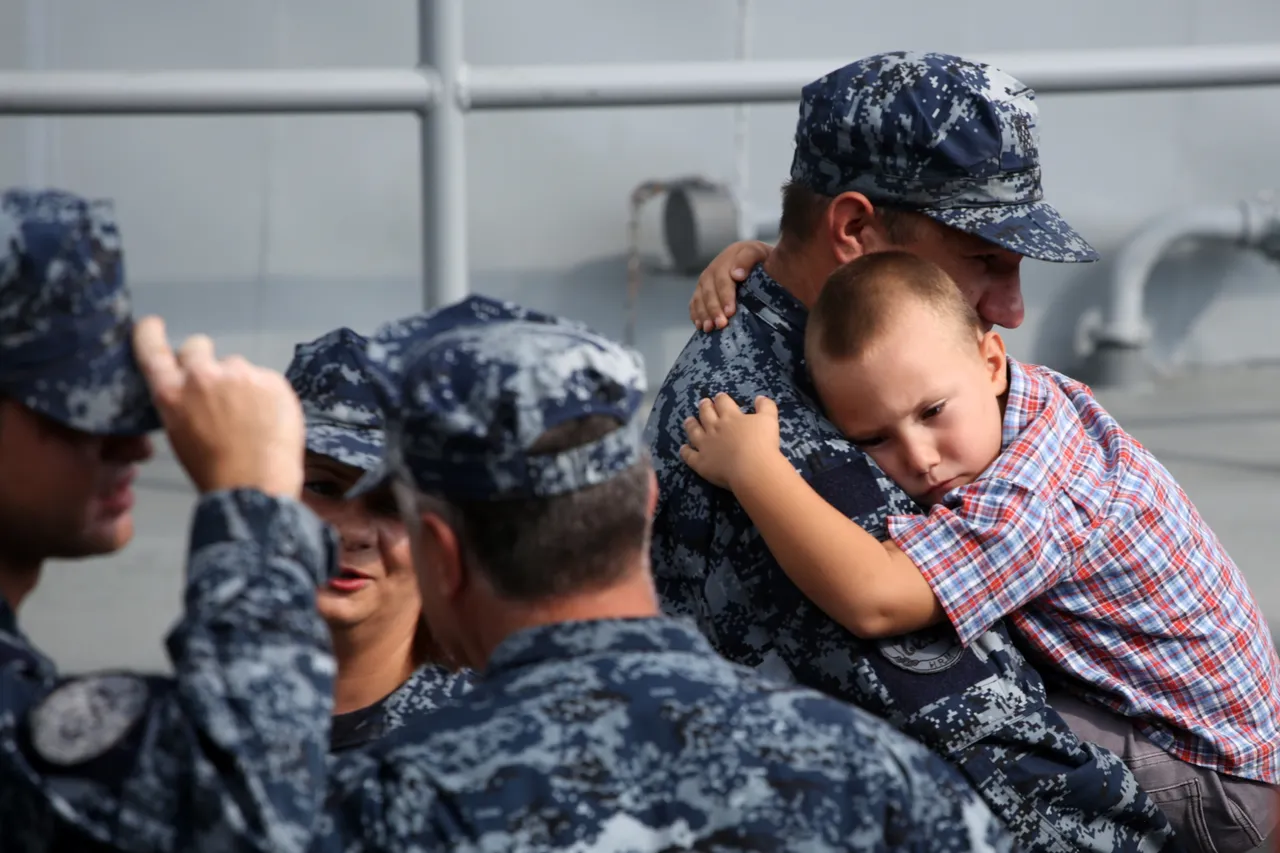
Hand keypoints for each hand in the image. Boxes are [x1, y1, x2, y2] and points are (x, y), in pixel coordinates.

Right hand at [133, 316, 305, 497]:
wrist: (255, 486)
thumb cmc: (213, 470)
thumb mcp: (179, 434)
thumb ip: (182, 402)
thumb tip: (193, 391)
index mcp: (171, 393)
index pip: (152, 349)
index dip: (150, 334)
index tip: (153, 325)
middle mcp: (202, 376)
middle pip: (198, 347)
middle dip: (204, 361)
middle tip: (217, 388)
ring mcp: (241, 375)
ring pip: (236, 366)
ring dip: (239, 382)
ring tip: (250, 417)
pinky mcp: (272, 380)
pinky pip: (265, 379)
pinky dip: (266, 394)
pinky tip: (269, 420)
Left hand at [679, 393, 780, 490]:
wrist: (752, 468)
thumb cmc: (762, 442)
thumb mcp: (769, 419)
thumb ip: (765, 406)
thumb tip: (760, 397)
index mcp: (731, 417)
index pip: (723, 402)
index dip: (721, 398)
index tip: (719, 396)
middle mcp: (714, 428)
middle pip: (706, 414)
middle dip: (704, 406)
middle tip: (703, 402)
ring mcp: (705, 445)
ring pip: (694, 431)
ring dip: (691, 425)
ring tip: (688, 420)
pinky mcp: (701, 462)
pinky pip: (690, 455)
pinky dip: (685, 451)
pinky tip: (683, 448)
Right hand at [689, 240, 772, 331]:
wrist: (757, 260)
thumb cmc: (762, 260)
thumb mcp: (759, 253)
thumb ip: (748, 259)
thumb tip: (736, 274)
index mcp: (727, 259)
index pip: (722, 279)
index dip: (725, 296)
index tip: (730, 311)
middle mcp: (713, 270)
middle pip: (709, 291)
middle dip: (714, 309)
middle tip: (721, 324)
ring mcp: (706, 281)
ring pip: (700, 298)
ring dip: (703, 314)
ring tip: (709, 328)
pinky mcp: (702, 291)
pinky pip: (694, 303)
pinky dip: (696, 314)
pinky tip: (700, 326)